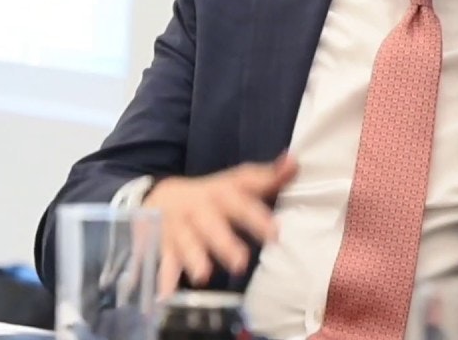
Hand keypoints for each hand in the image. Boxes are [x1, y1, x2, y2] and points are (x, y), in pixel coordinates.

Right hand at [144, 153, 297, 294]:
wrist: (162, 195)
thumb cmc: (213, 194)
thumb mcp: (238, 182)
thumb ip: (269, 176)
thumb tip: (295, 162)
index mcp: (221, 193)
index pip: (241, 203)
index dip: (257, 217)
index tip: (275, 233)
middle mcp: (200, 209)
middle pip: (212, 225)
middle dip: (225, 243)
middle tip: (241, 262)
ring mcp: (180, 228)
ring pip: (188, 243)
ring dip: (195, 259)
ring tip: (204, 276)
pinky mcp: (165, 245)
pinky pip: (164, 262)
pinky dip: (164, 278)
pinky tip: (166, 294)